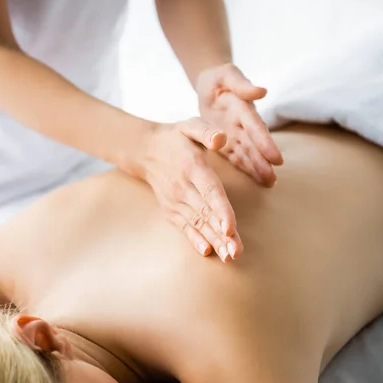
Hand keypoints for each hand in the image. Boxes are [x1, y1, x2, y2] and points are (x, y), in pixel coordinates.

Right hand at [136, 118, 242, 260]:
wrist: (145, 151)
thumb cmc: (175, 137)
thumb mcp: (190, 125)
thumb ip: (207, 131)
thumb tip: (221, 138)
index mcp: (193, 167)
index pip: (209, 191)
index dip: (220, 210)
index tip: (229, 228)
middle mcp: (183, 187)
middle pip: (206, 214)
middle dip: (222, 234)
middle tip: (236, 252)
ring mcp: (175, 201)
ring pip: (198, 224)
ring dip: (213, 241)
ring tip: (229, 257)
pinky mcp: (171, 209)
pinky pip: (185, 226)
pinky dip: (195, 240)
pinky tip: (207, 252)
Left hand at [197, 64, 283, 186]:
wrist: (209, 85)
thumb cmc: (219, 78)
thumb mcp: (226, 75)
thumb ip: (241, 84)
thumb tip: (262, 91)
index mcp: (243, 108)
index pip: (256, 127)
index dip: (265, 142)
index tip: (277, 159)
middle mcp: (243, 123)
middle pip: (254, 144)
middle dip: (263, 162)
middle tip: (273, 179)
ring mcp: (236, 134)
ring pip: (247, 153)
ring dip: (257, 168)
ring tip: (269, 183)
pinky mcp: (227, 141)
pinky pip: (235, 156)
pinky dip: (244, 167)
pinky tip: (255, 180)